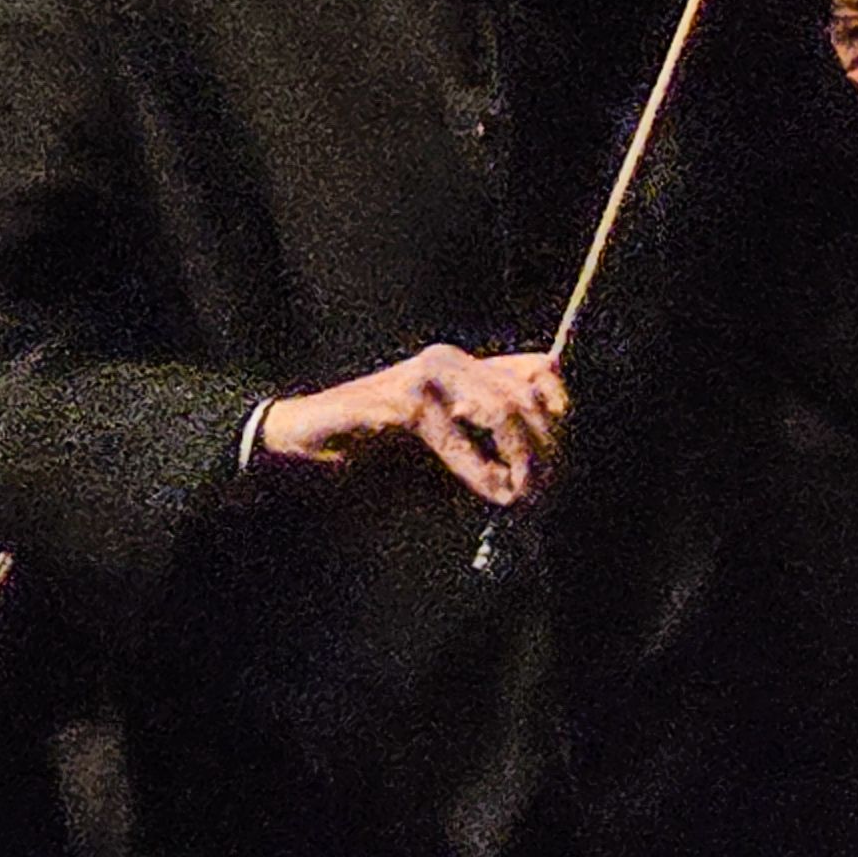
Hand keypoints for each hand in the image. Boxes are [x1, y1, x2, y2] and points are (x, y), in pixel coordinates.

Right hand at [254, 344, 568, 508]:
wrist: (296, 450)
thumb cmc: (370, 460)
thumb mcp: (443, 455)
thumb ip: (487, 454)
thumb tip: (545, 475)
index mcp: (465, 368)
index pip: (540, 371)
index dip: (561, 413)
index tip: (561, 460)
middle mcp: (451, 361)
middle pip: (529, 393)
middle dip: (545, 448)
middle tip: (544, 492)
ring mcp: (425, 375)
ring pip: (502, 409)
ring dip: (520, 460)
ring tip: (519, 496)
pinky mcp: (400, 398)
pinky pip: (456, 436)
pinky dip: (478, 470)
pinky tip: (489, 492)